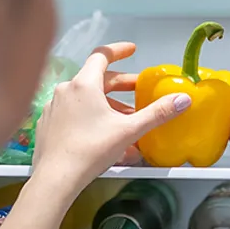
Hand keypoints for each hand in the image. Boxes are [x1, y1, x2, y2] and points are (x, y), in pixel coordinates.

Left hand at [31, 42, 190, 198]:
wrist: (56, 177)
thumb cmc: (90, 150)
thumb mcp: (129, 130)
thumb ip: (157, 113)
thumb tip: (182, 100)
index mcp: (84, 84)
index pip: (102, 55)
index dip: (119, 51)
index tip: (131, 51)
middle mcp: (65, 90)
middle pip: (96, 78)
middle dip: (119, 84)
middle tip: (137, 89)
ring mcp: (54, 107)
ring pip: (85, 98)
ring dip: (106, 103)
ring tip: (124, 119)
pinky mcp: (48, 124)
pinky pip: (73, 113)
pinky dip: (90, 116)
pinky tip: (102, 133)